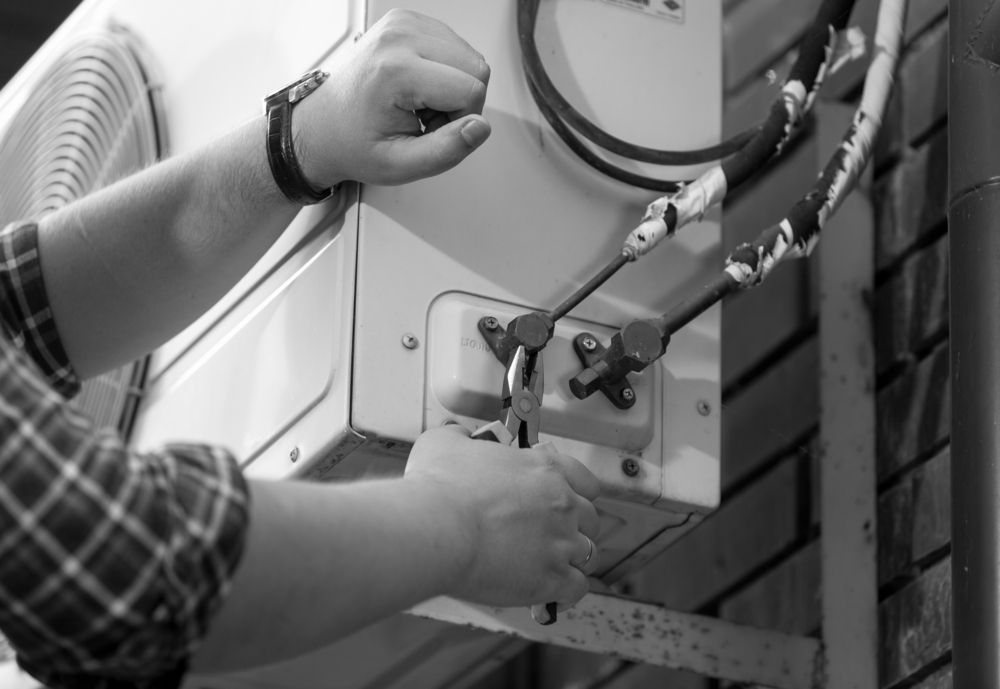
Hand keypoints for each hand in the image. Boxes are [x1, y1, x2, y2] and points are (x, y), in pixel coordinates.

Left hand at [294, 9, 491, 186]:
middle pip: (477, 68)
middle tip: (425, 119)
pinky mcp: (407, 20)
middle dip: (460, 102)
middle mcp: (399, 36)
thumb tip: (480, 127)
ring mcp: (403, 23)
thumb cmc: (355, 142)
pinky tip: (419, 88)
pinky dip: (445, 72)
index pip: (471, 89)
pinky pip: (455, 46)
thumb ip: (447, 151)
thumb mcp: (400, 165)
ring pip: (470, 56)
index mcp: (396, 69)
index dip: (462, 120)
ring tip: (419, 105)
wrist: (324, 125)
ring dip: (453, 86)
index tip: (432, 131)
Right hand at [403, 425, 600, 608]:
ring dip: (570, 560)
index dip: (576, 493)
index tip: (561, 500)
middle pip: (590, 520)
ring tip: (545, 566)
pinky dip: (565, 591)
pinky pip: (577, 588)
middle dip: (573, 528)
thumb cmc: (439, 485)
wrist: (436, 528)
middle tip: (547, 536)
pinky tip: (548, 592)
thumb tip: (459, 436)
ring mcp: (560, 543)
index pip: (587, 481)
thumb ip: (460, 437)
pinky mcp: (551, 579)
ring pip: (587, 554)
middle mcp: (562, 504)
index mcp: (544, 469)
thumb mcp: (444, 443)